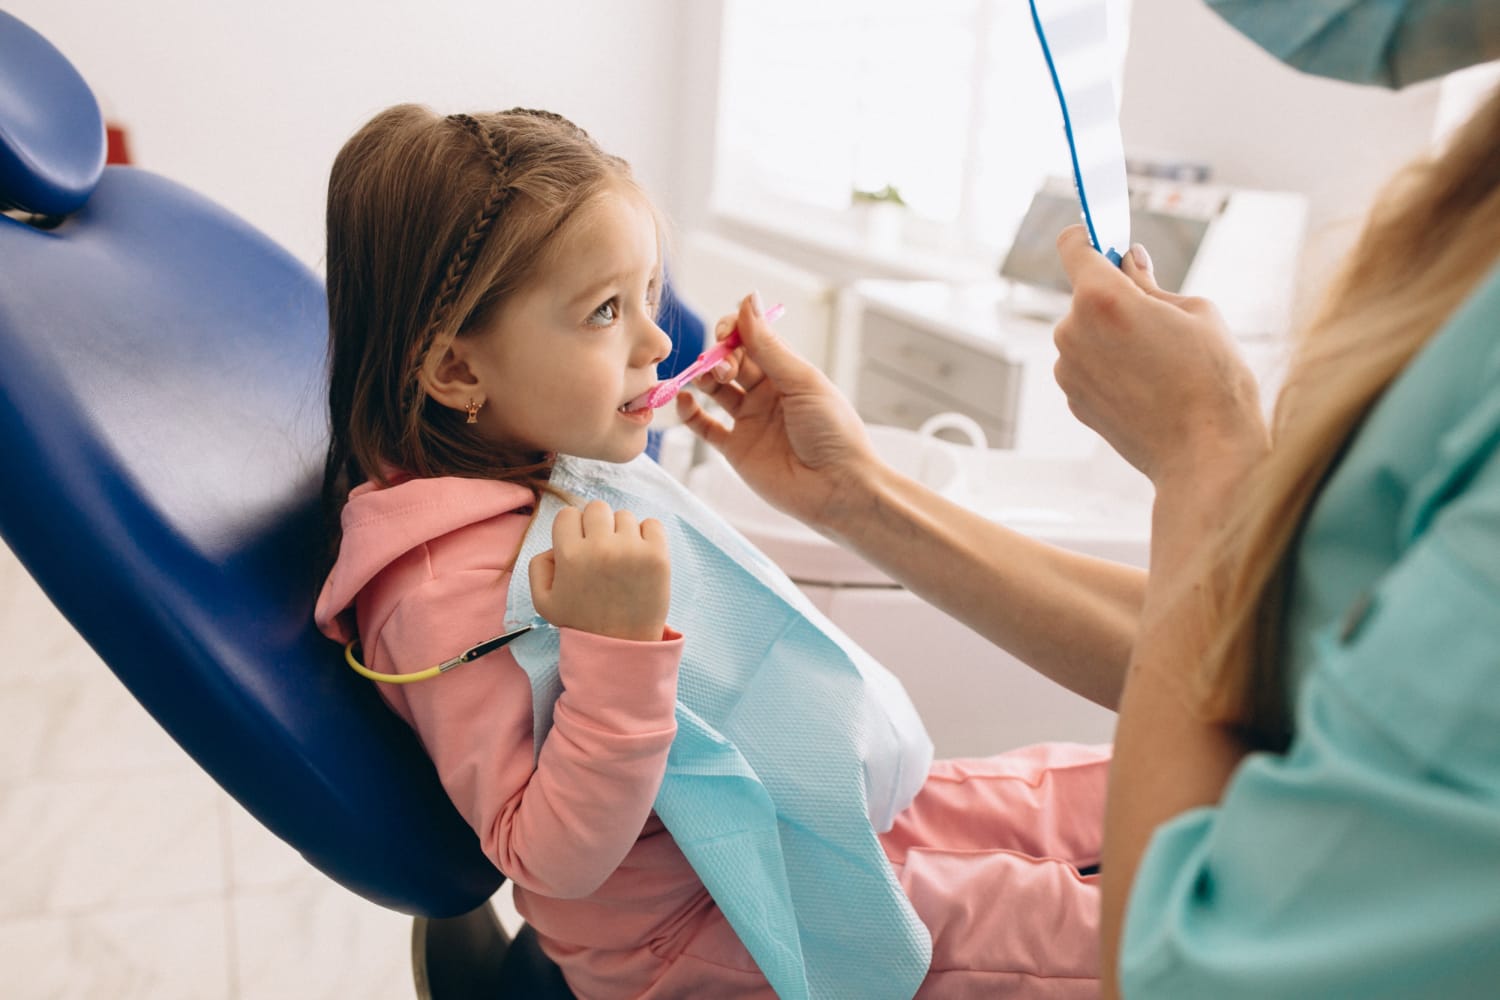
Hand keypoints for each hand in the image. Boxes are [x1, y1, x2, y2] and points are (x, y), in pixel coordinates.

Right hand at [529, 500, 670, 641]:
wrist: (621, 646)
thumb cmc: (582, 621)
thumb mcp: (543, 600)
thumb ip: (539, 565)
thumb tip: (556, 543)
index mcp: (570, 555)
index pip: (568, 514)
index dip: (573, 530)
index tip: (580, 548)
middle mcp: (600, 548)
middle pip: (597, 508)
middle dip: (597, 526)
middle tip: (601, 552)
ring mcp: (632, 550)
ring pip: (624, 516)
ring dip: (622, 533)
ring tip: (621, 561)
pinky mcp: (657, 556)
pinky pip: (652, 524)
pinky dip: (646, 536)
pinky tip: (639, 557)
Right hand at [675, 294, 879, 530]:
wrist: (838, 488)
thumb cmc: (833, 432)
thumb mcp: (802, 381)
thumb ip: (768, 345)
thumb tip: (748, 299)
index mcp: (787, 372)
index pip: (752, 339)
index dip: (735, 331)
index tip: (726, 333)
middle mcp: (766, 393)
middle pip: (731, 361)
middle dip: (720, 355)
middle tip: (724, 367)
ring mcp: (750, 421)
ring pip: (714, 390)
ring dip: (704, 377)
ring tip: (708, 379)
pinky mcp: (736, 449)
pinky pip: (704, 426)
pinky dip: (690, 413)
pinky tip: (686, 402)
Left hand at [1053, 226, 1268, 489]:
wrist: (1205, 453)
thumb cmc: (1212, 381)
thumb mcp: (1196, 311)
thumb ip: (1151, 282)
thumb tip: (1129, 261)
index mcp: (1101, 298)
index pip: (1073, 245)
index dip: (1089, 235)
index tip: (1103, 236)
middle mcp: (1072, 331)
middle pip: (1086, 293)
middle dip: (1117, 296)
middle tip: (1160, 318)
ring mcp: (1068, 368)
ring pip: (1088, 331)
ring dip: (1113, 334)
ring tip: (1160, 361)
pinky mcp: (1073, 397)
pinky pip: (1088, 364)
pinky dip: (1110, 365)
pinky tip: (1148, 385)